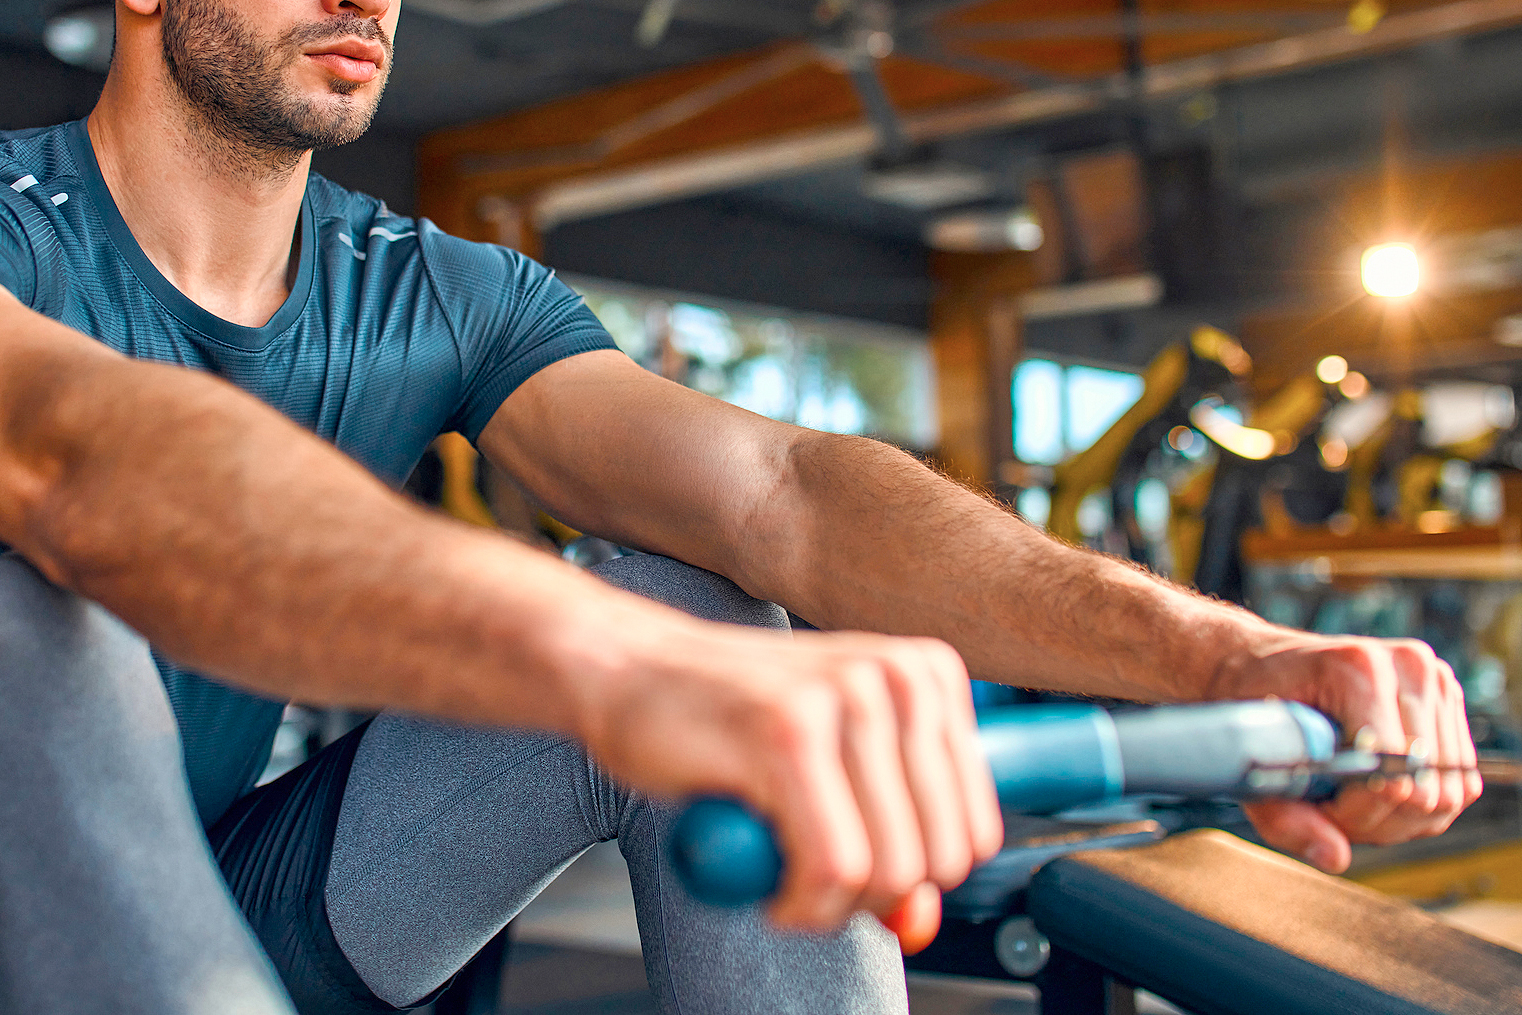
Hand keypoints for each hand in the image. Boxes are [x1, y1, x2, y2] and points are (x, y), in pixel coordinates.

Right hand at [576, 615, 1003, 945]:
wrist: (633, 671)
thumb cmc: (731, 717)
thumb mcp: (833, 768)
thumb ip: (889, 836)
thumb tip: (923, 920)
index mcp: (927, 676)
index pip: (975, 831)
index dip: (914, 877)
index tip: (859, 866)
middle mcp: (896, 678)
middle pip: (935, 859)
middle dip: (872, 899)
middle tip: (812, 881)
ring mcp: (844, 698)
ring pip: (885, 870)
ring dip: (827, 906)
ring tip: (782, 873)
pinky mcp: (787, 732)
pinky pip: (830, 868)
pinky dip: (797, 904)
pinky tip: (765, 879)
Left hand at [1209, 631, 1481, 871]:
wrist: (1256, 663)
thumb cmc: (1251, 705)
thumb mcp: (1253, 759)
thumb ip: (1287, 816)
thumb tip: (1334, 859)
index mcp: (1359, 669)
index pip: (1393, 774)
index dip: (1356, 811)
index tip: (1316, 806)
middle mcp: (1408, 667)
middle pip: (1425, 791)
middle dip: (1375, 819)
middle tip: (1328, 808)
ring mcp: (1434, 681)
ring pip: (1448, 794)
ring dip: (1398, 816)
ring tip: (1347, 798)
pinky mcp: (1447, 702)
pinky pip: (1459, 785)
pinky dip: (1418, 806)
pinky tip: (1373, 791)